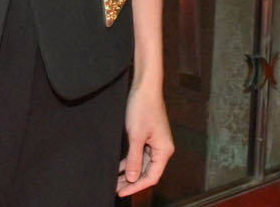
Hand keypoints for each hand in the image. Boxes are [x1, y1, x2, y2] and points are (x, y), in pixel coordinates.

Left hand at [117, 79, 173, 195]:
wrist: (145, 87)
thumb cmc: (142, 107)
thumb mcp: (136, 135)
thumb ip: (135, 158)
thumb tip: (133, 178)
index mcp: (164, 151)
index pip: (151, 177)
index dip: (136, 186)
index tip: (121, 192)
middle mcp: (162, 149)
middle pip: (147, 172)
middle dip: (131, 181)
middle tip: (115, 188)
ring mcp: (156, 143)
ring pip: (142, 164)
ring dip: (129, 172)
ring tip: (115, 180)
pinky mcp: (148, 136)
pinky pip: (139, 154)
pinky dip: (130, 161)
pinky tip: (118, 166)